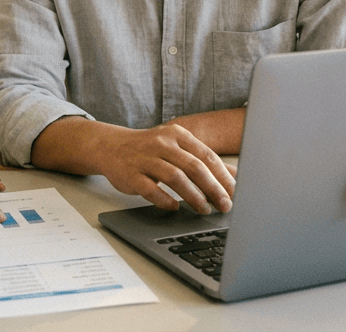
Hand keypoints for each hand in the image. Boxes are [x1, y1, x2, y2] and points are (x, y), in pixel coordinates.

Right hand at [92, 123, 234, 214]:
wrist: (110, 146)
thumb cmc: (149, 149)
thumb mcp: (177, 147)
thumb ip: (203, 160)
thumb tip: (235, 176)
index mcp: (177, 135)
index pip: (207, 156)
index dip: (223, 176)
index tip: (236, 193)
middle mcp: (162, 144)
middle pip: (194, 167)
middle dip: (213, 189)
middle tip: (225, 206)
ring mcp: (145, 159)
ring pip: (175, 177)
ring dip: (193, 196)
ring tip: (204, 209)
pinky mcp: (131, 174)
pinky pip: (151, 189)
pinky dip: (164, 200)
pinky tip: (174, 208)